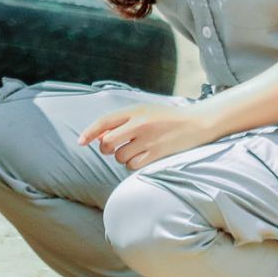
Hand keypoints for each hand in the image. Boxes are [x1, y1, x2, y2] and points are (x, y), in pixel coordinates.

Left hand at [80, 102, 216, 170]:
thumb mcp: (144, 112)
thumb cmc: (166, 118)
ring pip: (120, 157)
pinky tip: (143, 156)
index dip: (89, 132)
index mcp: (135, 111)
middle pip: (108, 143)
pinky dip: (134, 164)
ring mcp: (148, 140)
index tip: (80, 142)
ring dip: (123, 157)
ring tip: (136, 150)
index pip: (104, 121)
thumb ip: (122, 122)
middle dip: (107, 149)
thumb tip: (99, 136)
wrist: (196, 123)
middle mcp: (140, 124)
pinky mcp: (157, 154)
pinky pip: (133, 165)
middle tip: (115, 147)